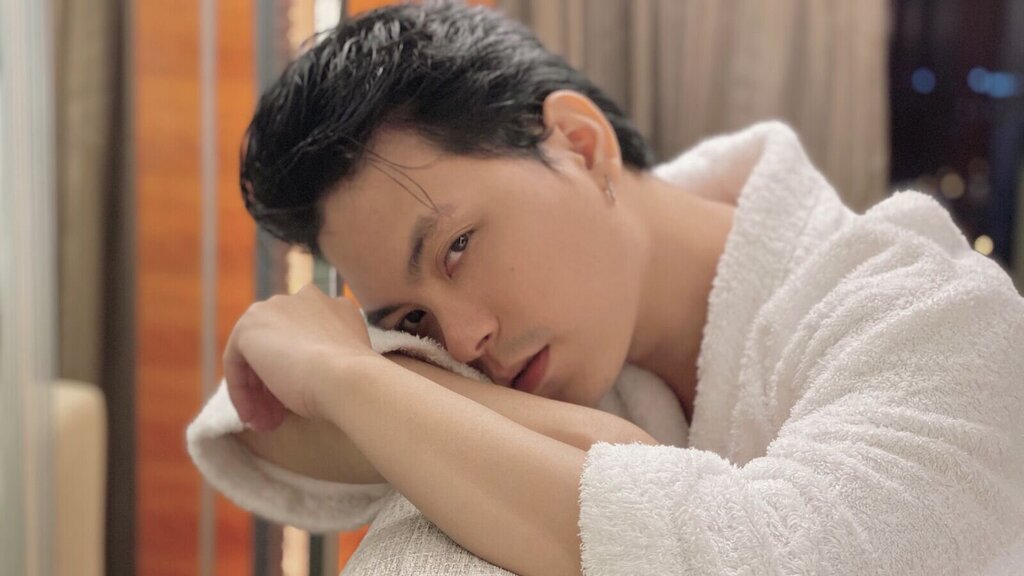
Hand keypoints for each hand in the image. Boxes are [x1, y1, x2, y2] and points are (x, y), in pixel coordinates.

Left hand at [223, 283, 379, 430]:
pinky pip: (237, 362)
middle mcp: (302, 298)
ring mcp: (274, 308)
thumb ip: (325, 357)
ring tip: (265, 424)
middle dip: (275, 385)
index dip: (299, 373)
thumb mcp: (343, 363)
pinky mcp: (248, 326)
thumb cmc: (353, 378)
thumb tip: (305, 376)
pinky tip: (251, 416)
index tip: (299, 403)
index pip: (304, 339)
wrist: (346, 377)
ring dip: (258, 392)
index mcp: (333, 306)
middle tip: (278, 418)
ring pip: (257, 354)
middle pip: (278, 344)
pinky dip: (241, 391)